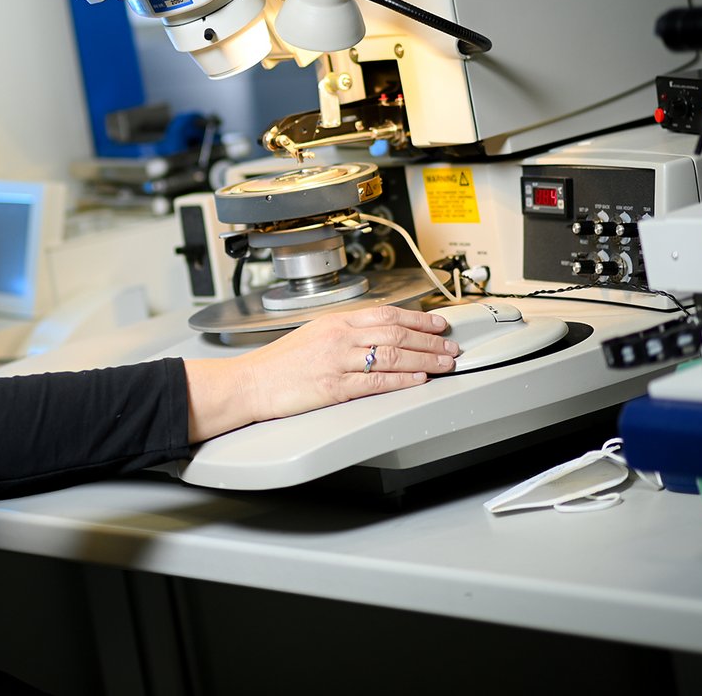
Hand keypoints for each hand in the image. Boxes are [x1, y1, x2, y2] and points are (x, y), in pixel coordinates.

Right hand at [184, 304, 455, 442]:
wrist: (250, 383)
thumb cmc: (277, 363)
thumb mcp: (312, 335)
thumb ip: (343, 332)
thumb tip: (375, 333)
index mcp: (335, 321)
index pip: (386, 314)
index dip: (417, 318)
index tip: (437, 323)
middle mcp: (339, 337)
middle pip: (396, 333)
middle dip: (429, 339)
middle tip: (451, 344)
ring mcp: (338, 361)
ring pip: (393, 355)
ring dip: (425, 358)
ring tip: (445, 362)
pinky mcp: (336, 386)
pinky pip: (377, 381)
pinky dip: (402, 379)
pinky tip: (418, 378)